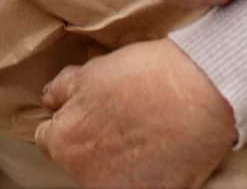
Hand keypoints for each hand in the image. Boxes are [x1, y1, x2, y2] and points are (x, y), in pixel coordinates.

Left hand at [35, 41, 234, 188]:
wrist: (197, 92)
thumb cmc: (144, 74)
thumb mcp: (93, 70)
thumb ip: (64, 88)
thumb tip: (50, 99)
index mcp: (64, 141)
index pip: (49, 137)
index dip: (70, 119)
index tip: (88, 111)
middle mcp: (83, 175)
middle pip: (77, 159)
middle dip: (91, 140)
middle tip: (119, 117)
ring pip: (104, 175)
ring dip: (115, 159)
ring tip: (141, 133)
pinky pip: (135, 185)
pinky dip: (141, 174)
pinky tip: (156, 151)